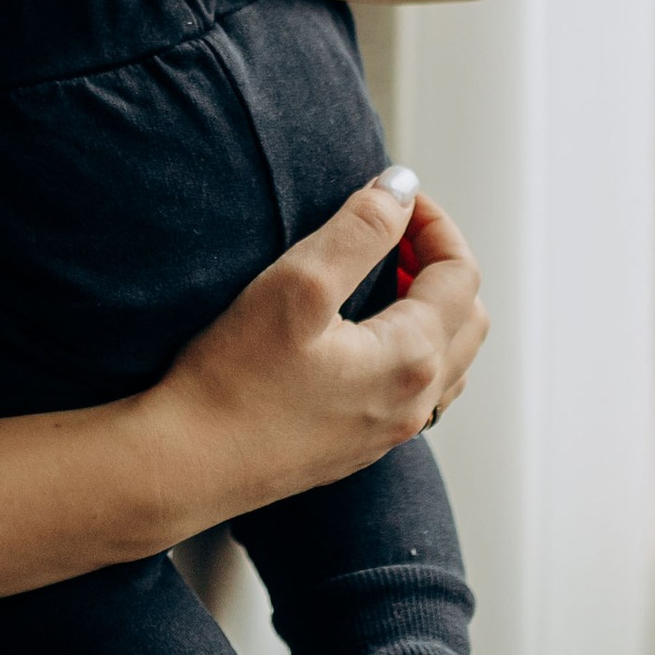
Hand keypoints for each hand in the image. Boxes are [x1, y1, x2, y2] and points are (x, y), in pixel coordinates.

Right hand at [143, 174, 487, 526]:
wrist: (186, 466)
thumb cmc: (234, 379)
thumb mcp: (298, 283)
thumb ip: (360, 230)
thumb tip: (402, 188)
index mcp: (412, 359)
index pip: (461, 273)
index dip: (434, 222)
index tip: (391, 196)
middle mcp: (414, 403)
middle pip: (468, 317)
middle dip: (440, 263)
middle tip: (389, 233)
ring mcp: (389, 432)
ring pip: (448, 360)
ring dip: (430, 310)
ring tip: (379, 279)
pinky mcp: (359, 447)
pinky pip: (417, 392)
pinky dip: (411, 350)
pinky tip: (360, 337)